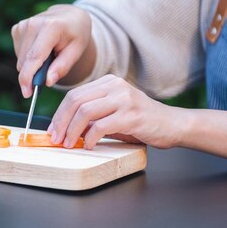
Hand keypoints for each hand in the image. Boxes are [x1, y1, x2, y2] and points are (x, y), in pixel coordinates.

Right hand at [11, 4, 93, 97]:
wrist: (69, 15)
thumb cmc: (76, 34)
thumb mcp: (77, 50)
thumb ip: (62, 67)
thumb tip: (48, 82)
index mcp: (51, 27)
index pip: (34, 57)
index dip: (28, 77)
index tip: (27, 93)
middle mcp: (33, 24)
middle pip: (25, 61)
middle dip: (34, 74)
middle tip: (50, 72)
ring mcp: (23, 25)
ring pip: (20, 60)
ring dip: (32, 65)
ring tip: (48, 56)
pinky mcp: (17, 28)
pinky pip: (18, 53)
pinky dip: (28, 57)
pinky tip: (40, 50)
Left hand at [48, 74, 179, 148]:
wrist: (173, 125)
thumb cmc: (140, 121)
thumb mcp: (112, 113)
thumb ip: (91, 117)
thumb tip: (64, 129)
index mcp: (108, 82)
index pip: (74, 95)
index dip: (59, 114)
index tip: (52, 130)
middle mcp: (115, 86)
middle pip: (76, 101)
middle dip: (61, 122)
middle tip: (56, 138)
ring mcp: (124, 99)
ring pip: (85, 112)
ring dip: (72, 131)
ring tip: (69, 144)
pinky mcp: (131, 115)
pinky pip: (101, 126)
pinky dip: (90, 138)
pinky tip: (89, 146)